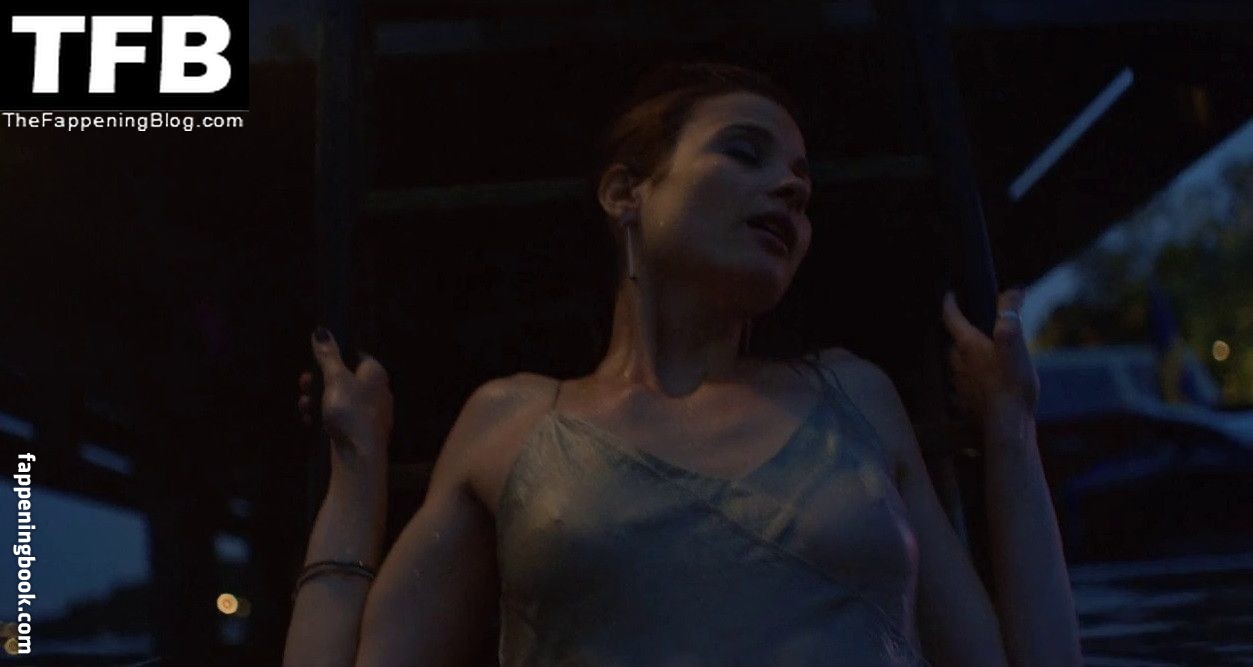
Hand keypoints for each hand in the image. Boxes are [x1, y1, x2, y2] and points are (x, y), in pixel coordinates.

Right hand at [297, 327, 392, 463]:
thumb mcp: (336, 379)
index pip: (356, 355)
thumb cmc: (351, 410)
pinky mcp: (358, 430)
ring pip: (338, 398)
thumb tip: (321, 330)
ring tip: (304, 405)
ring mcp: (368, 412)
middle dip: (319, 380)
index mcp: (376, 373)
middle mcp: (376, 390)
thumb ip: (327, 356)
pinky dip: (323, 416)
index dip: (335, 355)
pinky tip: (309, 420)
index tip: (315, 361)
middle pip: (343, 377)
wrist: (360, 456)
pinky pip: (339, 416)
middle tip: (303, 384)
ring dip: (317, 399)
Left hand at [940, 288, 1038, 423]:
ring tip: (988, 357)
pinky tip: (989, 384)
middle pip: (956, 341)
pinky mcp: (966, 402)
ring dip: (970, 358)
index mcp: (967, 345)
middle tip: (979, 329)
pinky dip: (975, 380)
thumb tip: (1014, 292)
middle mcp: (957, 363)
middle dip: (965, 333)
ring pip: (960, 364)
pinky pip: (967, 385)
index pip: (951, 317)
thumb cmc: (1011, 382)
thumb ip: (1010, 314)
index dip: (950, 303)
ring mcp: (960, 384)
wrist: (1007, 424)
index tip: (951, 294)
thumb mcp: (1014, 341)